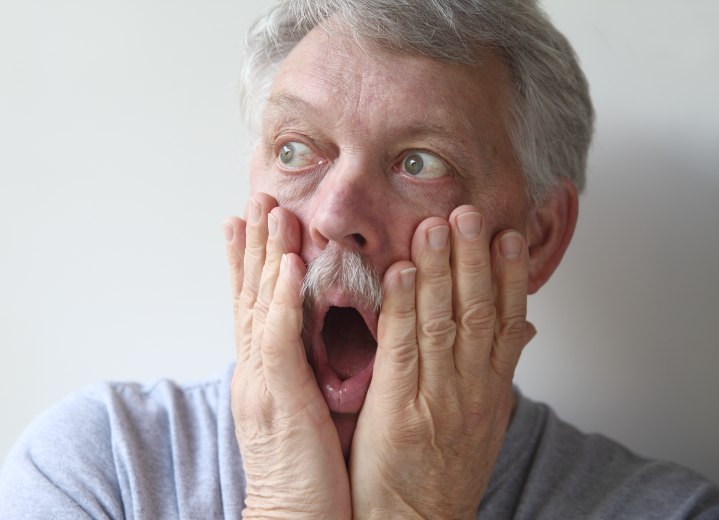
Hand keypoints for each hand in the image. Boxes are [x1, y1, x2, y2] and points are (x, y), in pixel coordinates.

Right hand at [225, 194, 350, 518]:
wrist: (294, 519)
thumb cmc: (309, 469)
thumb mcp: (308, 407)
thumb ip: (313, 367)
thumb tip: (330, 336)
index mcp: (267, 371)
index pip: (256, 304)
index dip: (251, 261)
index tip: (251, 222)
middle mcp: (258, 368)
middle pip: (251, 293)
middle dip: (252, 243)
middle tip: (256, 196)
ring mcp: (263, 381)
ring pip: (260, 305)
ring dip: (264, 255)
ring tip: (269, 210)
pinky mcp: (279, 400)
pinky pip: (278, 341)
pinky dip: (280, 300)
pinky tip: (285, 265)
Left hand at [350, 206, 532, 518]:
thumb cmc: (443, 472)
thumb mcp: (484, 421)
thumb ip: (497, 371)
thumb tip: (522, 328)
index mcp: (491, 390)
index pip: (507, 321)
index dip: (510, 276)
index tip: (507, 235)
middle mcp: (470, 389)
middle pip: (478, 312)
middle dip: (474, 259)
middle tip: (469, 212)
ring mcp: (436, 399)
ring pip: (444, 322)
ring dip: (441, 270)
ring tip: (437, 225)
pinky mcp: (398, 411)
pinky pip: (402, 349)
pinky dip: (403, 308)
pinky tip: (401, 273)